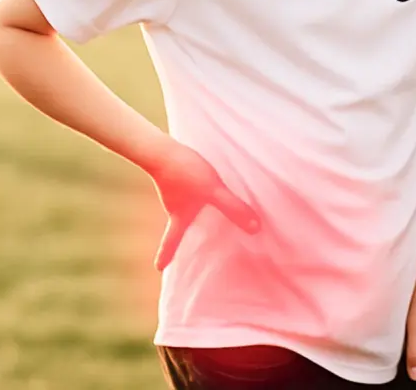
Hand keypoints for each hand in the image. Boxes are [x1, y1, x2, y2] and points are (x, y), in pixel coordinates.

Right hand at [147, 139, 260, 270]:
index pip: (172, 241)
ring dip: (192, 209)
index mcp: (178, 216)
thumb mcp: (212, 192)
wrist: (161, 147)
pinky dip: (195, 190)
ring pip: (183, 204)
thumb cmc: (185, 173)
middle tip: (187, 242)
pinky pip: (188, 186)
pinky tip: (205, 181)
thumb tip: (255, 229)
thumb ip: (233, 208)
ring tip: (203, 209)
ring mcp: (173, 187)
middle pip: (178, 223)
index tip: (159, 268)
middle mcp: (174, 204)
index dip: (166, 254)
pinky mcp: (177, 171)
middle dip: (183, 233)